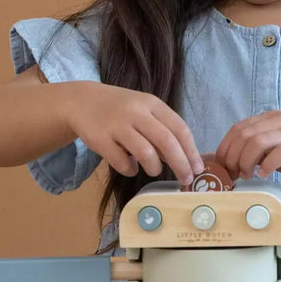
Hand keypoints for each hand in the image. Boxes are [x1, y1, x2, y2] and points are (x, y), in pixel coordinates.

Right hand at [65, 82, 203, 183]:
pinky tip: (131, 168)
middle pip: (167, 141)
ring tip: (155, 171)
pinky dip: (130, 170)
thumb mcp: (145, 111)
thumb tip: (185, 159)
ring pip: (145, 152)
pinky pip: (121, 162)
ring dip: (155, 167)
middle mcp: (137, 112)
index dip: (191, 151)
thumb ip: (163, 131)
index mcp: (152, 104)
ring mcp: (118, 125)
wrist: (82, 102)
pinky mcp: (100, 139)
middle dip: (181, 164)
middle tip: (187, 179)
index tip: (198, 168)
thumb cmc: (121, 110)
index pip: (180, 128)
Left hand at [215, 111, 280, 185]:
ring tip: (248, 176)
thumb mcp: (275, 150)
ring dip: (246, 162)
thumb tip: (228, 161)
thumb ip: (256, 151)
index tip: (222, 168)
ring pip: (257, 141)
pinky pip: (279, 152)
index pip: (238, 128)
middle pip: (244, 134)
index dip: (225, 148)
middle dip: (232, 157)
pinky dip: (267, 165)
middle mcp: (280, 120)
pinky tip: (265, 175)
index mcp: (271, 118)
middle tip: (233, 175)